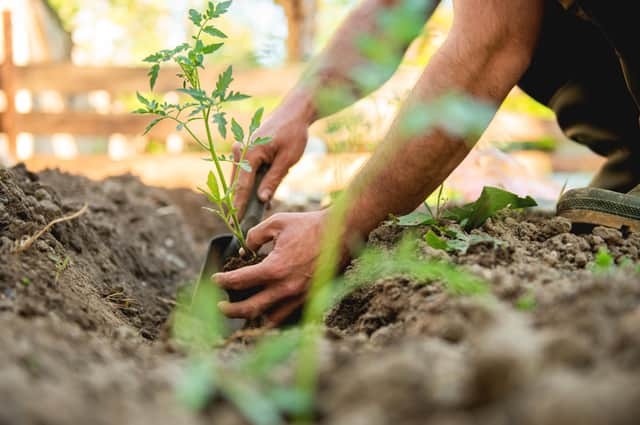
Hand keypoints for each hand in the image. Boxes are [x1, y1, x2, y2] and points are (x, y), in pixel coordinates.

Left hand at [212, 210, 329, 326]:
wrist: (342, 232)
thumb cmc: (309, 225)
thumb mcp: (277, 223)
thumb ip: (255, 236)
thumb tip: (244, 250)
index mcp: (275, 269)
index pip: (240, 281)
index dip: (223, 280)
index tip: (216, 278)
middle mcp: (286, 288)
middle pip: (250, 309)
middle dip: (230, 310)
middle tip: (220, 305)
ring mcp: (300, 297)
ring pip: (269, 319)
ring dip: (253, 317)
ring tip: (243, 311)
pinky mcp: (311, 299)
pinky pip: (288, 316)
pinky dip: (274, 316)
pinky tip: (267, 310)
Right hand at [231, 109, 308, 218]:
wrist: (294, 112)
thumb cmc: (293, 133)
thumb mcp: (287, 160)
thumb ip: (273, 180)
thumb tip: (261, 200)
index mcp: (249, 153)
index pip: (241, 185)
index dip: (238, 206)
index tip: (235, 222)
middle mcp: (240, 150)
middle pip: (237, 183)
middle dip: (239, 202)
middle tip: (239, 223)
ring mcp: (241, 149)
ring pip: (240, 178)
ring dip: (245, 194)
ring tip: (248, 214)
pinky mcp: (246, 150)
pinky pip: (245, 171)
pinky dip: (250, 184)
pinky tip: (259, 198)